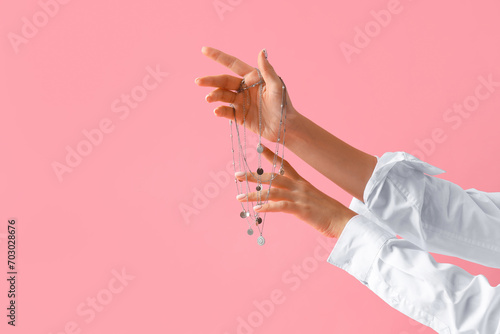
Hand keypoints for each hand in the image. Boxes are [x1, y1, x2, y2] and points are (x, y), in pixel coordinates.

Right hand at [195, 46, 299, 142]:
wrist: (284, 128)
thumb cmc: (283, 105)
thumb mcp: (277, 86)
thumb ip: (267, 70)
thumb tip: (261, 51)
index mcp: (252, 77)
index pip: (232, 64)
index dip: (218, 57)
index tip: (204, 50)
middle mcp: (244, 88)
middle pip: (223, 81)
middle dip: (210, 80)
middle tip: (198, 81)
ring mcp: (240, 102)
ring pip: (222, 96)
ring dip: (214, 96)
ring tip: (209, 99)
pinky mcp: (239, 116)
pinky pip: (226, 111)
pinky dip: (220, 110)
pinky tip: (217, 111)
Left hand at [235, 145, 356, 238]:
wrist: (345, 221)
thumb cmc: (330, 213)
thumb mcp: (313, 200)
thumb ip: (299, 197)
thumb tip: (288, 199)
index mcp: (302, 183)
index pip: (284, 164)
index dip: (270, 155)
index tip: (258, 147)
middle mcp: (299, 186)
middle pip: (272, 176)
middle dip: (254, 175)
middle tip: (237, 174)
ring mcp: (300, 197)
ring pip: (272, 191)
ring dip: (254, 195)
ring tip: (239, 197)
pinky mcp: (301, 209)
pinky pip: (280, 206)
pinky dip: (267, 207)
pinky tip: (256, 210)